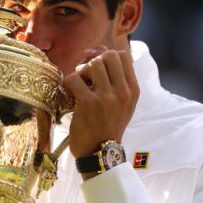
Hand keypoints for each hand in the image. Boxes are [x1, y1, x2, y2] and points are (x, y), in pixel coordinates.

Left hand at [63, 46, 139, 162]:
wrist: (99, 153)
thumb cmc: (106, 126)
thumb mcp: (119, 103)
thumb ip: (114, 77)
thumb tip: (99, 50)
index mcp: (133, 90)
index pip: (123, 55)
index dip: (106, 53)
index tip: (95, 62)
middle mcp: (123, 92)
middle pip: (109, 55)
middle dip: (94, 60)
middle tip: (86, 74)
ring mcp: (107, 97)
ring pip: (92, 63)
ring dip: (81, 71)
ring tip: (80, 85)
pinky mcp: (89, 103)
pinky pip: (75, 77)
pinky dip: (69, 83)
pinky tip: (71, 94)